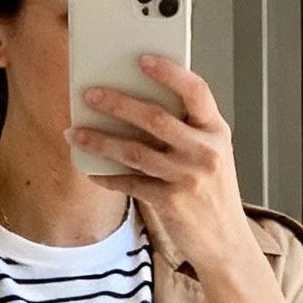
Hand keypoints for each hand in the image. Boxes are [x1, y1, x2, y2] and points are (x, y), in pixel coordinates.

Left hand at [70, 57, 299, 302]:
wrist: (226, 244)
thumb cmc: (213, 194)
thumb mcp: (211, 154)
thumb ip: (186, 129)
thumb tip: (138, 102)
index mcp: (216, 131)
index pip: (195, 91)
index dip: (169, 72)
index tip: (142, 58)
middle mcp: (204, 152)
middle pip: (155, 118)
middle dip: (118, 103)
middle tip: (90, 93)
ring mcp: (187, 179)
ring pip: (135, 151)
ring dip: (100, 140)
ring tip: (75, 131)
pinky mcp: (170, 203)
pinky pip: (130, 184)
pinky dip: (107, 176)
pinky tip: (91, 169)